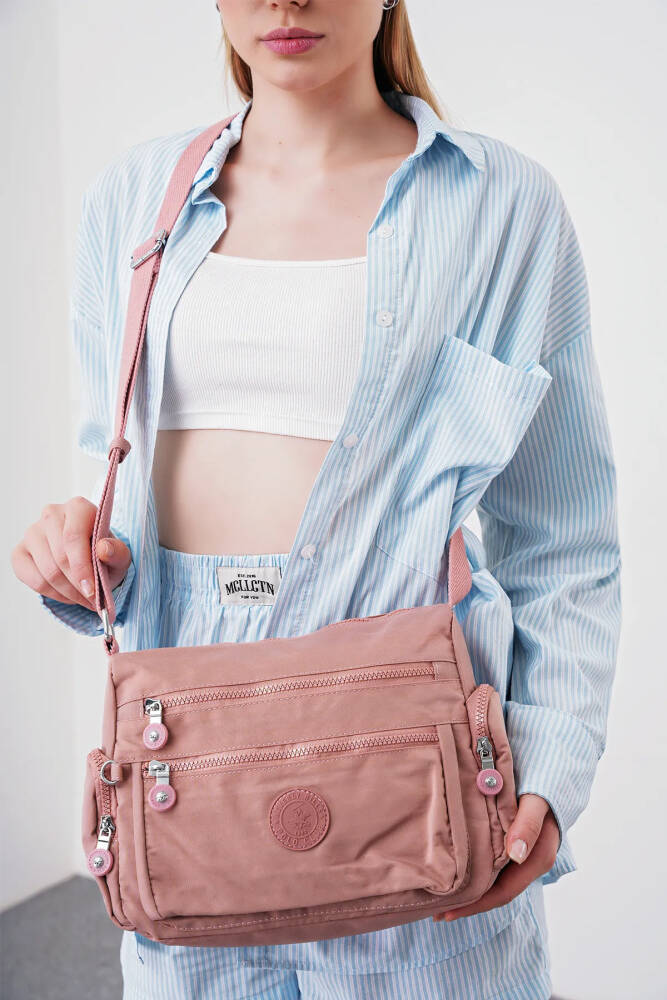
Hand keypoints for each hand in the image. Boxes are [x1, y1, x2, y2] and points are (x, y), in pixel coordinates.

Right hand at [11, 496, 131, 611]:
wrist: (89, 560)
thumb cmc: (104, 554)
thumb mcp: (119, 554)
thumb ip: (117, 551)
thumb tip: (104, 549)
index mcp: (78, 507)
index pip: (73, 537)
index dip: (82, 567)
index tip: (92, 591)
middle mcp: (52, 514)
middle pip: (60, 556)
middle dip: (78, 585)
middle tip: (92, 600)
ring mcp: (32, 532)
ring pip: (47, 571)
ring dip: (68, 592)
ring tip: (83, 598)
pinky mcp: (20, 552)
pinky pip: (33, 579)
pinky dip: (53, 594)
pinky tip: (67, 595)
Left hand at [432, 794, 559, 921]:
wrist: (554, 770)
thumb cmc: (544, 785)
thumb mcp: (537, 801)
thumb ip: (528, 824)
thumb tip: (516, 853)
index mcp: (537, 858)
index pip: (502, 892)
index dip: (474, 905)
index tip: (446, 913)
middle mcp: (528, 860)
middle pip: (494, 890)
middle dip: (466, 901)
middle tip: (433, 910)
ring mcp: (519, 851)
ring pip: (491, 877)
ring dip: (468, 886)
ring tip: (438, 894)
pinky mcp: (510, 839)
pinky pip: (489, 861)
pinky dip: (471, 867)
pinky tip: (453, 865)